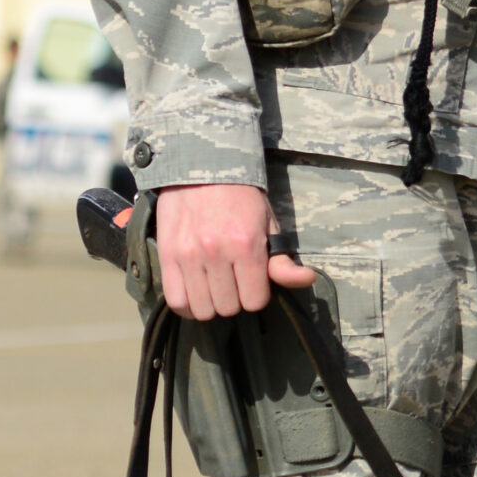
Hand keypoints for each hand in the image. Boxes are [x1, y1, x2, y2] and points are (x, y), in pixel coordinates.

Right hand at [140, 182, 315, 319]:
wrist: (201, 167)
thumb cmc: (240, 197)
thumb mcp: (267, 224)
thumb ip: (281, 259)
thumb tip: (308, 279)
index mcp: (247, 245)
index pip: (255, 301)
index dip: (256, 295)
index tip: (252, 282)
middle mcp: (217, 253)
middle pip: (229, 307)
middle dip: (234, 299)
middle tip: (231, 281)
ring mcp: (189, 256)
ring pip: (203, 308)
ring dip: (210, 303)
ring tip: (212, 287)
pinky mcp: (168, 256)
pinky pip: (176, 300)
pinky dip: (186, 305)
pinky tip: (194, 295)